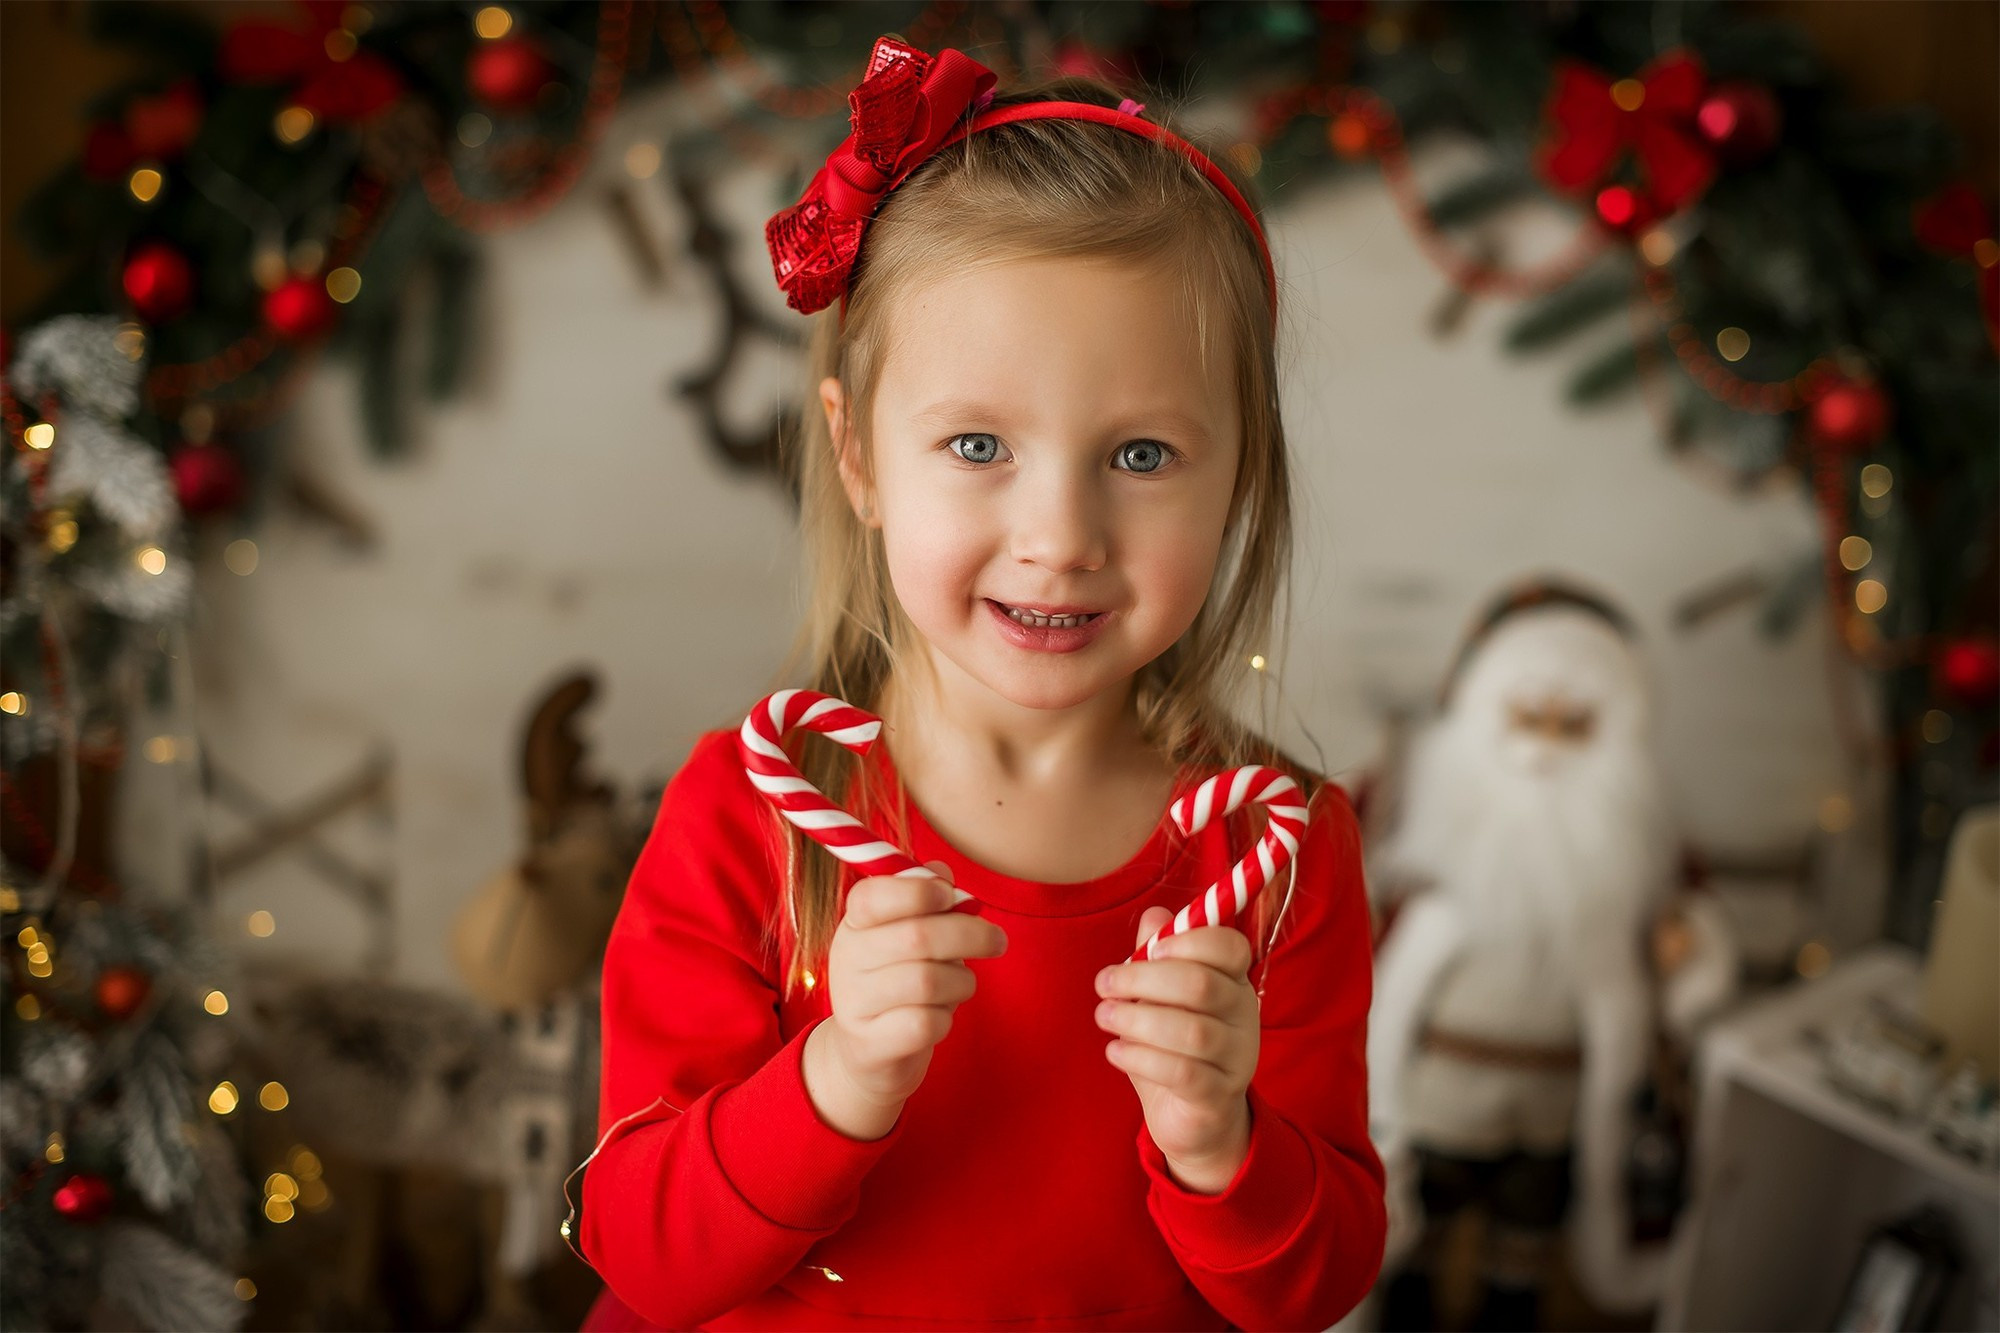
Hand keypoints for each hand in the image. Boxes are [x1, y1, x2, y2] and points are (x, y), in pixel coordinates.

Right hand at [803, 862, 1007, 1139]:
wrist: (870, 1053)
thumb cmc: (899, 980)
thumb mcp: (907, 933)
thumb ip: (925, 898)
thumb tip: (941, 872)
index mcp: (855, 924)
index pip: (872, 896)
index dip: (918, 891)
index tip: (951, 897)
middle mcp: (847, 960)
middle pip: (917, 937)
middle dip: (970, 935)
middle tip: (998, 941)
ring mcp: (854, 1004)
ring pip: (927, 981)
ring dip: (961, 982)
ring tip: (961, 985)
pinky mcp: (870, 1044)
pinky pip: (926, 1024)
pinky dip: (946, 1019)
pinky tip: (939, 1017)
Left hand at [1095, 906, 1257, 1192]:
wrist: (1192, 1118)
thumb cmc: (1172, 1046)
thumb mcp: (1161, 997)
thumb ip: (1158, 954)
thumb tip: (1154, 916)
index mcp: (1233, 981)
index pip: (1230, 947)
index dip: (1190, 941)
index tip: (1149, 950)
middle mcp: (1243, 1016)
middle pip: (1201, 985)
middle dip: (1142, 980)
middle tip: (1103, 985)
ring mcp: (1236, 1059)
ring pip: (1191, 1032)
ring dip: (1136, 1020)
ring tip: (1104, 1017)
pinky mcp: (1218, 1097)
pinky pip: (1183, 1073)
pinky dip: (1141, 1058)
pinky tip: (1115, 1052)